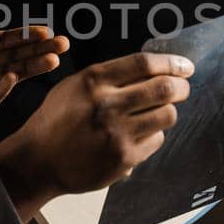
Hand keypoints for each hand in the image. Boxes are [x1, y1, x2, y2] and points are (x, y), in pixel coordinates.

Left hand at [0, 0, 68, 140]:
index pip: (4, 39)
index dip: (23, 34)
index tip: (44, 29)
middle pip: (14, 56)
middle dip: (38, 51)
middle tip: (63, 44)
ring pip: (7, 76)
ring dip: (28, 69)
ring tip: (51, 61)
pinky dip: (0, 90)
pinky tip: (13, 78)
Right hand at [0, 51, 193, 221]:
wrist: (38, 160)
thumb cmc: (56, 120)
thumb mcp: (74, 86)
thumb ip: (107, 77)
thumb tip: (151, 69)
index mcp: (94, 80)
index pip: (145, 63)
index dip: (171, 63)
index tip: (184, 66)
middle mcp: (107, 104)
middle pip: (164, 88)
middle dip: (181, 87)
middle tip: (183, 88)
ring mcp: (117, 133)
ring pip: (167, 115)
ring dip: (169, 111)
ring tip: (160, 112)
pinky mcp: (124, 157)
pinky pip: (156, 140)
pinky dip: (154, 135)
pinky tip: (140, 134)